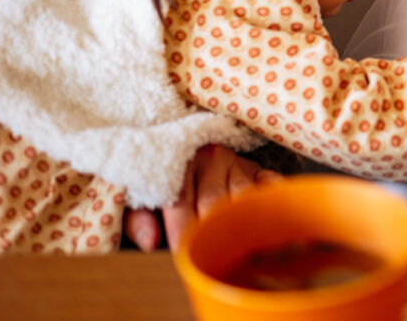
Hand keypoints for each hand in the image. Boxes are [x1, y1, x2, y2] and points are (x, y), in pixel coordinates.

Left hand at [122, 144, 280, 251]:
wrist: (188, 148)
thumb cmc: (165, 178)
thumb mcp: (142, 195)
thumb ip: (138, 219)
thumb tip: (149, 243)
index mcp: (179, 161)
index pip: (181, 202)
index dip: (182, 232)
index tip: (183, 256)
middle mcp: (211, 157)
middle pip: (213, 202)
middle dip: (210, 233)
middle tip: (208, 259)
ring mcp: (237, 162)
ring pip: (242, 197)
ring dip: (240, 222)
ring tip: (236, 248)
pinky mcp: (258, 169)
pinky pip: (269, 185)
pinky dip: (269, 201)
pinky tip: (266, 218)